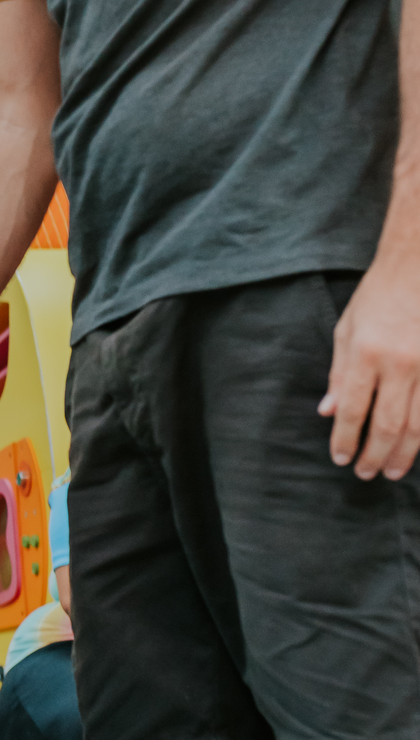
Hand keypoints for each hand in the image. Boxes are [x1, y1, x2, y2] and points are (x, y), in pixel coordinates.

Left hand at [320, 258, 419, 479]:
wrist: (418, 265)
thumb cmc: (378, 296)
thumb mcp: (346, 330)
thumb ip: (339, 374)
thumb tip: (328, 412)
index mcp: (366, 353)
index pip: (353, 410)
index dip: (346, 439)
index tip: (341, 457)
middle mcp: (400, 363)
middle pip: (388, 424)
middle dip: (375, 454)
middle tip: (366, 474)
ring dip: (405, 453)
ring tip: (392, 471)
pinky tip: (418, 445)